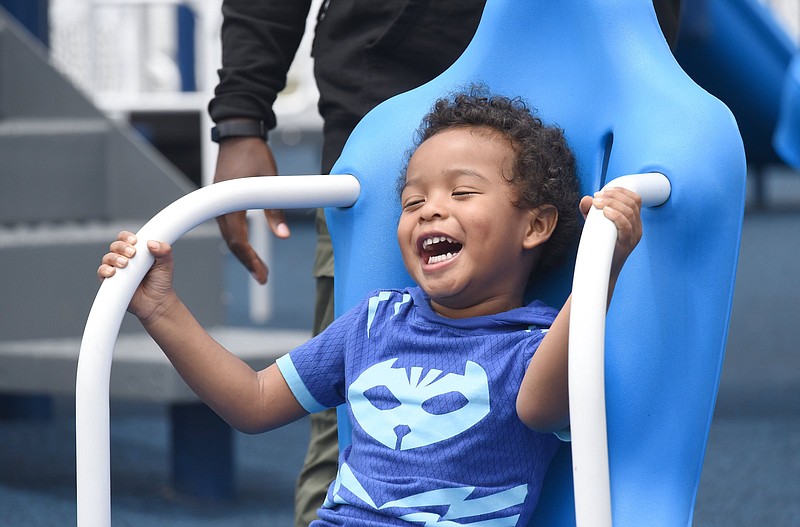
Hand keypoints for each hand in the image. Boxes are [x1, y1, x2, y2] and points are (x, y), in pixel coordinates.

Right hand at [97, 231, 176, 322]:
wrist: (157, 302)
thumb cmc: (161, 282)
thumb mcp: (166, 264)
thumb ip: (164, 251)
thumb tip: (152, 243)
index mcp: (136, 251)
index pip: (126, 238)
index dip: (127, 237)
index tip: (135, 241)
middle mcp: (124, 258)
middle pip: (115, 245)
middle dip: (122, 247)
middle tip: (132, 253)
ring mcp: (116, 270)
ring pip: (107, 257)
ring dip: (114, 258)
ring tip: (125, 264)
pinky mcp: (110, 282)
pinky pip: (101, 272)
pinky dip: (105, 270)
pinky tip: (113, 272)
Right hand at [214, 137, 290, 283]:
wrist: (238, 133)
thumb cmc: (254, 153)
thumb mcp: (269, 182)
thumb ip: (275, 210)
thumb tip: (284, 236)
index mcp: (229, 203)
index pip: (237, 241)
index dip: (249, 260)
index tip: (262, 276)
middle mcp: (219, 205)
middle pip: (231, 242)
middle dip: (247, 261)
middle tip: (263, 277)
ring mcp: (218, 202)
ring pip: (229, 234)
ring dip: (242, 252)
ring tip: (258, 267)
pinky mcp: (221, 199)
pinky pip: (228, 225)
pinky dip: (238, 238)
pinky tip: (247, 246)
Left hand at [580, 187, 642, 277]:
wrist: (601, 271)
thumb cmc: (601, 248)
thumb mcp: (595, 226)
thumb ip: (589, 211)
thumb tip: (586, 199)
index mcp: (633, 221)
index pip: (635, 199)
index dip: (621, 191)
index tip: (605, 189)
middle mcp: (637, 227)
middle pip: (633, 202)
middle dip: (614, 195)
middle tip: (598, 196)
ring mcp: (633, 236)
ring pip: (629, 211)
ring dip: (612, 202)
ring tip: (597, 203)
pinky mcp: (627, 244)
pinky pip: (626, 225)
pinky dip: (616, 215)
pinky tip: (605, 212)